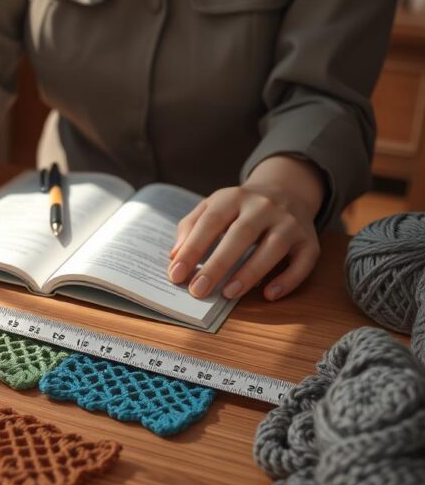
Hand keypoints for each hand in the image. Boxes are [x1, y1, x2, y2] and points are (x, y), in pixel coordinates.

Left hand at [168, 156, 323, 300]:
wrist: (286, 190)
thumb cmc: (239, 208)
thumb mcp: (213, 206)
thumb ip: (191, 227)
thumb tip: (175, 257)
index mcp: (234, 197)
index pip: (211, 222)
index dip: (192, 248)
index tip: (176, 274)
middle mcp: (264, 206)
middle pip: (241, 235)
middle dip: (218, 264)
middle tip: (198, 290)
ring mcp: (290, 222)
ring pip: (274, 247)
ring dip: (250, 272)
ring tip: (228, 294)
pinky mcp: (309, 239)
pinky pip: (304, 261)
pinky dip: (288, 279)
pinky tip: (269, 294)